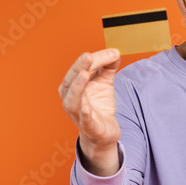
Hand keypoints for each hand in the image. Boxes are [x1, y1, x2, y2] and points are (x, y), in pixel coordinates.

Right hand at [58, 48, 121, 175]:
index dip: (94, 60)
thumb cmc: (99, 105)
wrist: (103, 132)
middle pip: (70, 82)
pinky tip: (86, 107)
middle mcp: (70, 99)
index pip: (79, 69)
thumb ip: (108, 66)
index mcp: (72, 86)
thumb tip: (115, 52)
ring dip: (77, 87)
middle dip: (78, 68)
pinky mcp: (89, 127)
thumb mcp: (105, 83)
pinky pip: (84, 120)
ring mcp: (78, 114)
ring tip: (83, 74)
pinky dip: (84, 113)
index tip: (112, 53)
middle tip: (88, 56)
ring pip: (72, 100)